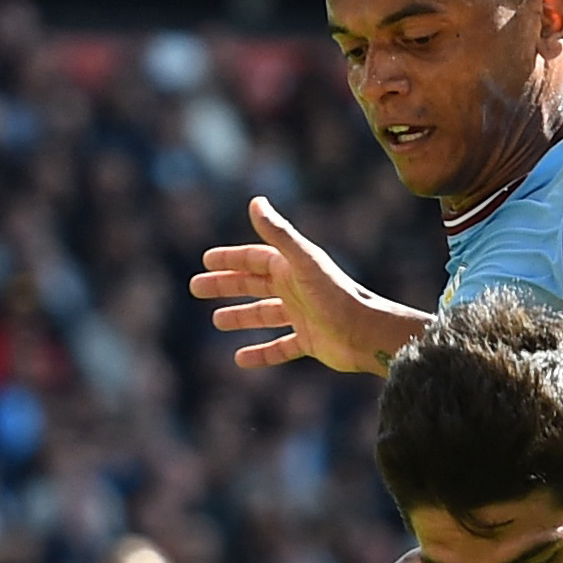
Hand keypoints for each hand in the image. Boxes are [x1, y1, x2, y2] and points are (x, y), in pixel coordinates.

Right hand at [191, 197, 430, 374]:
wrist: (366, 333)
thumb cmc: (336, 295)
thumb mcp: (303, 262)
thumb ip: (279, 234)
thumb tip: (255, 202)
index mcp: (292, 268)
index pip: (254, 259)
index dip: (230, 259)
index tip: (205, 261)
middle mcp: (296, 289)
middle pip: (254, 284)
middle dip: (225, 286)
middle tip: (196, 288)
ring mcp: (303, 316)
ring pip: (265, 315)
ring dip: (241, 317)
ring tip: (217, 321)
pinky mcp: (310, 342)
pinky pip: (280, 348)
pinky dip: (261, 354)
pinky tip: (240, 359)